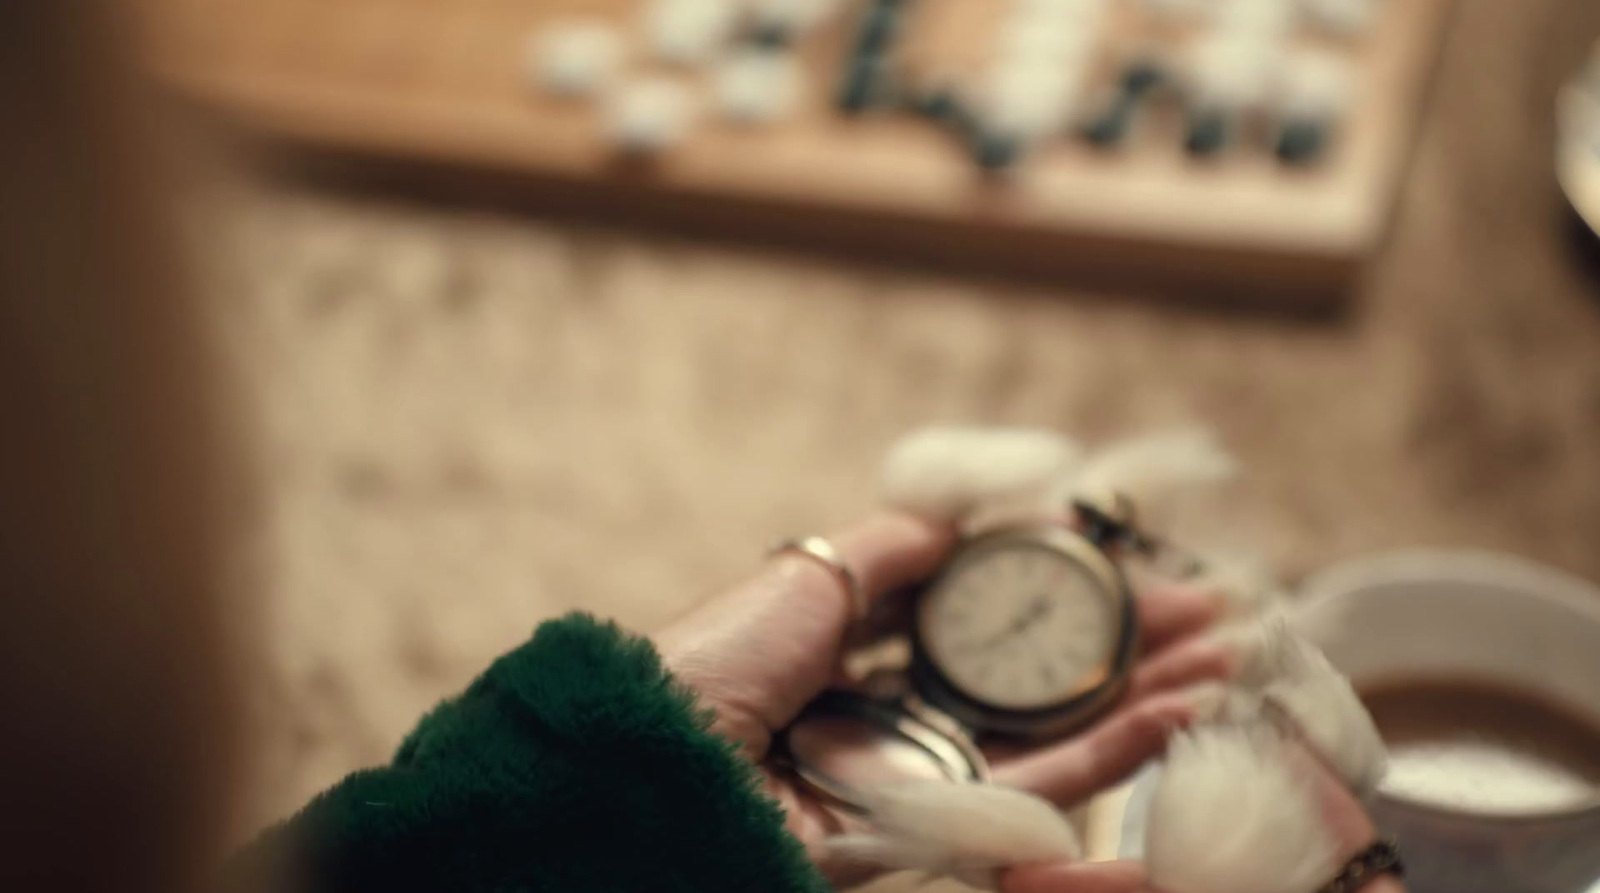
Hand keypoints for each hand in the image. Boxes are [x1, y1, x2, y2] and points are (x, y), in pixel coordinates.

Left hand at [656, 513, 1237, 891]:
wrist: (664, 775)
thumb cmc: (716, 666)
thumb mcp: (802, 583)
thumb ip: (886, 554)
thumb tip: (958, 518)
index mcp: (855, 652)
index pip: (981, 619)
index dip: (1058, 591)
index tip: (1129, 555)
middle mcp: (896, 717)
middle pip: (1034, 681)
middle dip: (1127, 644)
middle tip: (1218, 609)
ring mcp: (921, 777)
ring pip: (1056, 737)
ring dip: (1149, 694)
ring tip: (1233, 654)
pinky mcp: (938, 830)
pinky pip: (1040, 792)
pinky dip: (1118, 752)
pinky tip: (1184, 711)